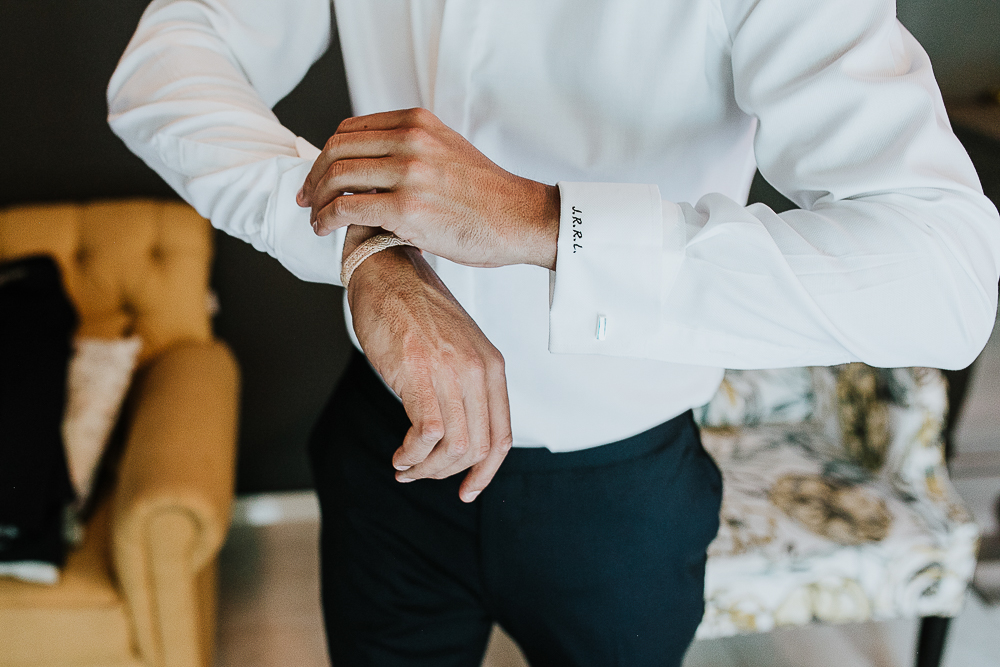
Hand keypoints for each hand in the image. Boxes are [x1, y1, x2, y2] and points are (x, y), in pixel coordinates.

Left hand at [298, 107, 559, 269]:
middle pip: (338, 149)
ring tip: (315, 218)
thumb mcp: (448, 151)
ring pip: (337, 177)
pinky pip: (346, 208)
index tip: (320, 174)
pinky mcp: (406, 208)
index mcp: (418, 122)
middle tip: (307, 197)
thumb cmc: (487, 195)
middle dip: (315, 176)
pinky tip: (324, 228)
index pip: (351, 128)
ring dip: (317, 200)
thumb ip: (413, 149)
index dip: (328, 152)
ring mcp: (408, 172)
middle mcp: (411, 140)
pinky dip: (326, 218)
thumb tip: (375, 166)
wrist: (521, 218)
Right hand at [344, 226, 512, 501]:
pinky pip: (429, 433)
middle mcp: (478, 370)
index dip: (485, 472)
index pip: (502, 437)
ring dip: (426, 468)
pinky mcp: (420, 372)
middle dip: (447, 473)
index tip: (466, 490)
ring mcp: (451, 371)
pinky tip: (398, 454)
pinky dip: (412, 454)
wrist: (386, 271)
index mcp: (492, 366)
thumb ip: (464, 386)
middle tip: (418, 473)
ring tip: (404, 466)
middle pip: (478, 448)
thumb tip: (455, 437)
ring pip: (455, 447)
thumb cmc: (412, 311)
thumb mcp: (455, 349)